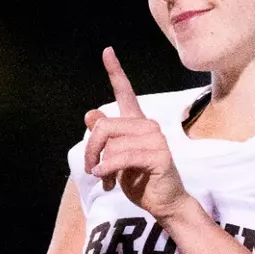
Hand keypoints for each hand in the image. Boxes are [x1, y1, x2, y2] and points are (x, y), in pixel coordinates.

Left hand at [85, 47, 189, 219]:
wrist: (164, 202)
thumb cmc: (140, 178)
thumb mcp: (115, 156)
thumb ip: (106, 137)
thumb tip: (90, 114)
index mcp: (136, 123)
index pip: (125, 92)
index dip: (115, 71)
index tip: (107, 51)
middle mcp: (148, 125)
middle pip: (105, 126)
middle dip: (91, 149)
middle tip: (91, 168)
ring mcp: (156, 138)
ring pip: (112, 144)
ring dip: (102, 165)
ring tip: (106, 178)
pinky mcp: (159, 155)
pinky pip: (123, 157)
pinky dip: (109, 169)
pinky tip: (105, 178)